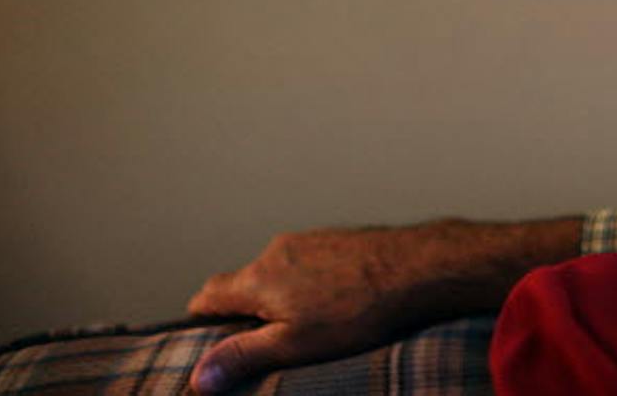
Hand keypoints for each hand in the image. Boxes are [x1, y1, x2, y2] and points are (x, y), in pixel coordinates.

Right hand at [185, 216, 580, 392]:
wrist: (419, 267)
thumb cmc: (358, 308)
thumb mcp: (293, 343)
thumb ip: (243, 356)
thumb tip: (197, 377)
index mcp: (259, 276)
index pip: (208, 294)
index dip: (201, 319)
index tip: (207, 340)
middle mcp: (280, 250)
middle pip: (245, 282)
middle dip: (247, 311)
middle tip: (264, 342)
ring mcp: (313, 240)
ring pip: (281, 271)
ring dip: (284, 296)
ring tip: (309, 325)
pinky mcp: (341, 239)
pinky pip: (313, 262)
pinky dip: (314, 282)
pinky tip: (339, 303)